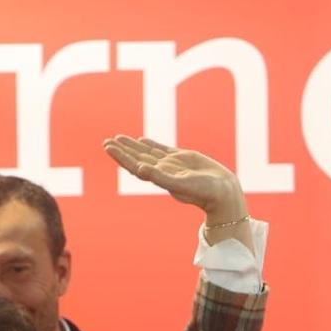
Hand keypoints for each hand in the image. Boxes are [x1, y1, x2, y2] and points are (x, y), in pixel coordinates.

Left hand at [104, 136, 249, 231]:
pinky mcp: (183, 159)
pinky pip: (162, 149)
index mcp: (158, 177)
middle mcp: (162, 171)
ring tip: (118, 138)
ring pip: (147, 152)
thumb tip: (139, 168)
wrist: (223, 192)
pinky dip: (151, 144)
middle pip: (137, 157)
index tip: (108, 146)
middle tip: (107, 141)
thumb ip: (160, 177)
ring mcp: (172, 164)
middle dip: (122, 150)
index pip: (134, 165)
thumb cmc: (203, 192)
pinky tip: (141, 140)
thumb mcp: (180, 184)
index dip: (121, 156)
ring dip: (132, 146)